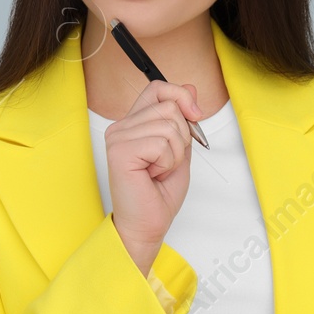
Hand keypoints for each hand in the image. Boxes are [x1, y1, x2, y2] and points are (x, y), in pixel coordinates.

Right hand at [108, 80, 202, 271]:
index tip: (195, 116)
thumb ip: (183, 120)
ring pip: (168, 125)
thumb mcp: (180, 149)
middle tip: (166, 162)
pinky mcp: (120, 151)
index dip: (181, 96)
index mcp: (133, 124)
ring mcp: (118, 137)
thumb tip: (189, 88)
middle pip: (169, 106)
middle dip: (182, 137)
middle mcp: (121, 127)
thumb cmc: (159, 194)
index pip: (158, 89)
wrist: (147, 224)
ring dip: (175, 153)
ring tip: (159, 170)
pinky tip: (152, 175)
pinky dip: (167, 162)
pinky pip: (161, 143)